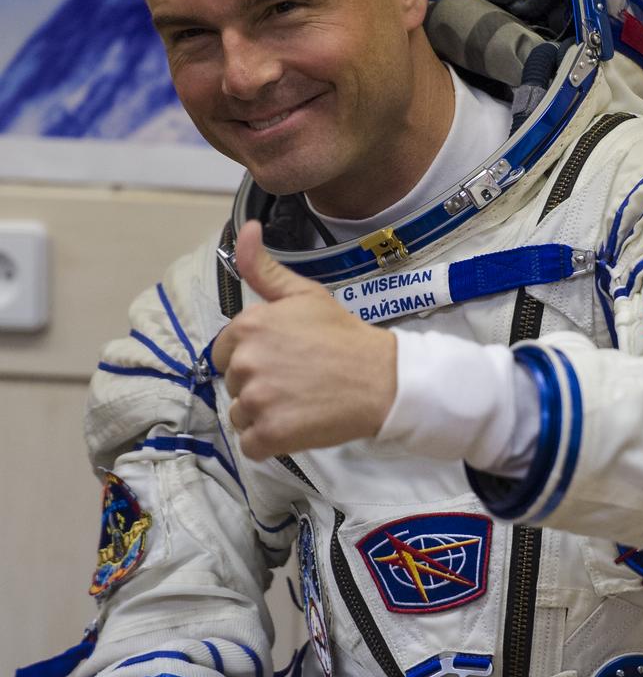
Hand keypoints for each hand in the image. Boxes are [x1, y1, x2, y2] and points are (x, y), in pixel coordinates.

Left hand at [212, 220, 396, 459]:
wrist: (383, 379)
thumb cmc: (344, 336)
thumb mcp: (306, 294)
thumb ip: (266, 268)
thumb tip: (246, 230)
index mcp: (248, 326)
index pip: (225, 352)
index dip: (254, 358)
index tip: (285, 360)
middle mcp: (245, 362)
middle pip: (233, 384)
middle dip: (258, 386)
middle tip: (298, 382)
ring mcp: (257, 400)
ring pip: (240, 416)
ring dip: (263, 416)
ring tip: (299, 405)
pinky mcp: (270, 434)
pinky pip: (251, 445)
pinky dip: (270, 442)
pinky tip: (297, 426)